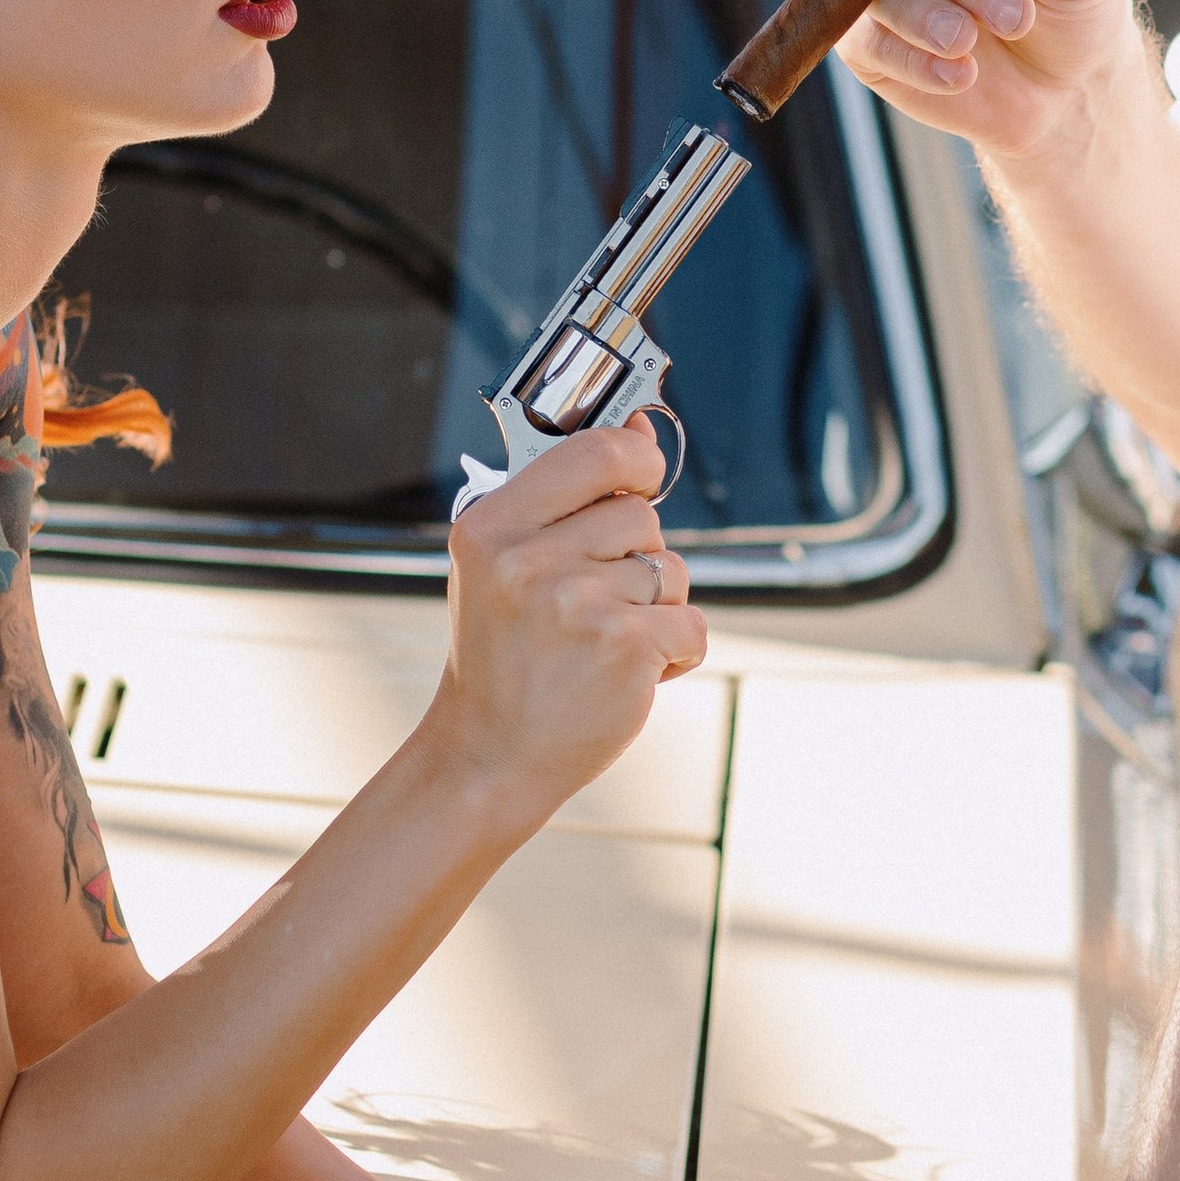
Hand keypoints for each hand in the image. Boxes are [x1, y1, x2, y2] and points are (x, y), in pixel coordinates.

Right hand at [432, 417, 704, 819]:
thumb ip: (561, 497)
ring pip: (670, 570)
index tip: (643, 472)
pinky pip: (690, 624)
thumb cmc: (501, 655)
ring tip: (601, 642)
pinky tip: (627, 672)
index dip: (635, 455)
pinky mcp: (626, 649)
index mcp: (490, 527)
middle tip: (592, 603)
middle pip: (641, 515)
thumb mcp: (500, 566)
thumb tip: (635, 426)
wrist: (489, 755)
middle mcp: (528, 560)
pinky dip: (674, 652)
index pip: (593, 451)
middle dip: (636, 556)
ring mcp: (579, 605)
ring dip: (654, 607)